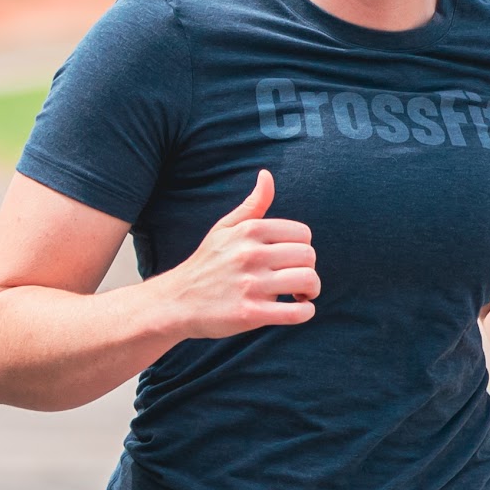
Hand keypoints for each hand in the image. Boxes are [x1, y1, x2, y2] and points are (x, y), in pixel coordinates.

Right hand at [161, 170, 318, 338]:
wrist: (178, 301)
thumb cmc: (208, 263)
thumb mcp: (224, 228)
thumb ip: (252, 205)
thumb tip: (267, 175)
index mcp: (248, 231)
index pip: (302, 233)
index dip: (303, 247)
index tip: (292, 260)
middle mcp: (250, 255)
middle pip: (308, 256)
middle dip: (309, 269)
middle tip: (297, 280)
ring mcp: (250, 285)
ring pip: (307, 280)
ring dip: (311, 291)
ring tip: (299, 295)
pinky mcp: (250, 314)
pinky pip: (296, 313)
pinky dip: (306, 313)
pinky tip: (298, 310)